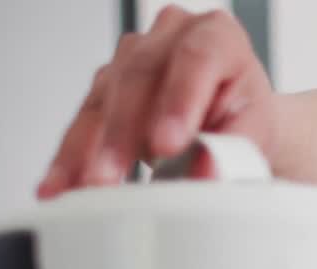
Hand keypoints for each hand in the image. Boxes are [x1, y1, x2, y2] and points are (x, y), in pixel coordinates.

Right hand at [37, 6, 274, 198]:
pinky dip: (74, 155)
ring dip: (88, 148)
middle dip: (122, 133)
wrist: (232, 119)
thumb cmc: (243, 117)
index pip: (197, 58)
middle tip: (112, 174)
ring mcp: (134, 55)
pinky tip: (64, 181)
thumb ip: (232, 152)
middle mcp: (171, 35)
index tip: (167, 144)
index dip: (179, 100)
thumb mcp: (252, 134)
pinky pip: (85, 118)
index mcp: (219, 36)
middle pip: (140, 76)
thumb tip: (205, 172)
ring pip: (104, 97)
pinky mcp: (108, 83)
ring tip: (85, 186)